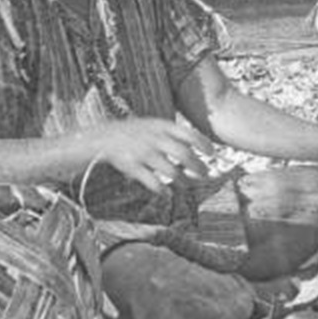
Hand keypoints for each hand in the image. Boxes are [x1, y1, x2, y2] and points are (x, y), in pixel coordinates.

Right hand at [90, 118, 213, 192]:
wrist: (105, 137)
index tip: (212, 153)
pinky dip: (162, 190)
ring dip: (183, 180)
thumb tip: (201, 143)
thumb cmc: (136, 131)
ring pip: (171, 171)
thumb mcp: (156, 125)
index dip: (203, 144)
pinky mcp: (133, 167)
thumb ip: (175, 133)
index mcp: (162, 126)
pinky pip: (152, 182)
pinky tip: (167, 193)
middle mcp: (155, 139)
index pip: (189, 134)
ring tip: (187, 185)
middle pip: (184, 155)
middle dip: (198, 166)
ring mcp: (144, 153)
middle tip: (205, 174)